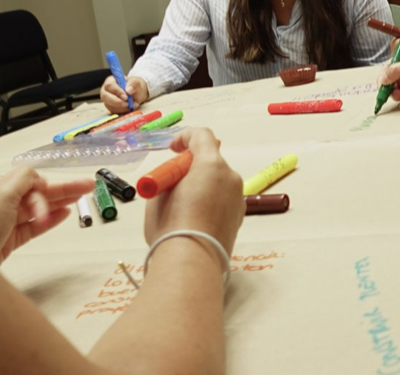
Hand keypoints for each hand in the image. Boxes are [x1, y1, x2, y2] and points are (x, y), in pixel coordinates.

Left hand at [0, 168, 95, 264]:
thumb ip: (23, 180)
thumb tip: (37, 175)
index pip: (26, 180)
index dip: (46, 186)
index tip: (64, 192)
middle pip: (35, 192)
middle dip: (62, 189)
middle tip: (87, 185)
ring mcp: (1, 222)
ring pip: (36, 209)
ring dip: (58, 203)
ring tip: (81, 197)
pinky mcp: (6, 240)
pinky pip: (32, 226)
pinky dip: (48, 220)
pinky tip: (63, 213)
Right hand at [102, 75, 149, 113]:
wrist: (136, 94)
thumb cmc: (134, 86)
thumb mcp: (136, 82)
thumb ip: (133, 84)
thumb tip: (128, 90)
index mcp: (111, 80)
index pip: (110, 85)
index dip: (117, 91)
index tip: (126, 97)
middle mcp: (106, 90)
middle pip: (105, 96)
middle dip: (116, 101)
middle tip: (126, 104)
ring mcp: (107, 99)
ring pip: (109, 105)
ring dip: (120, 107)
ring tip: (130, 105)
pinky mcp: (110, 107)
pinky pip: (113, 111)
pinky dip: (121, 111)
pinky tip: (128, 108)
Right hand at [144, 128, 244, 256]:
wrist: (190, 263)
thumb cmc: (171, 227)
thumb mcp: (160, 193)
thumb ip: (172, 178)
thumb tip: (178, 181)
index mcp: (211, 165)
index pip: (202, 136)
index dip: (184, 138)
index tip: (172, 150)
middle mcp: (230, 177)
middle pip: (211, 160)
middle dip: (192, 166)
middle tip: (172, 182)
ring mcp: (238, 197)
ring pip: (218, 181)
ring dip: (202, 184)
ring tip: (181, 206)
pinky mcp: (239, 216)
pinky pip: (223, 198)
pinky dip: (210, 201)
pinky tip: (194, 218)